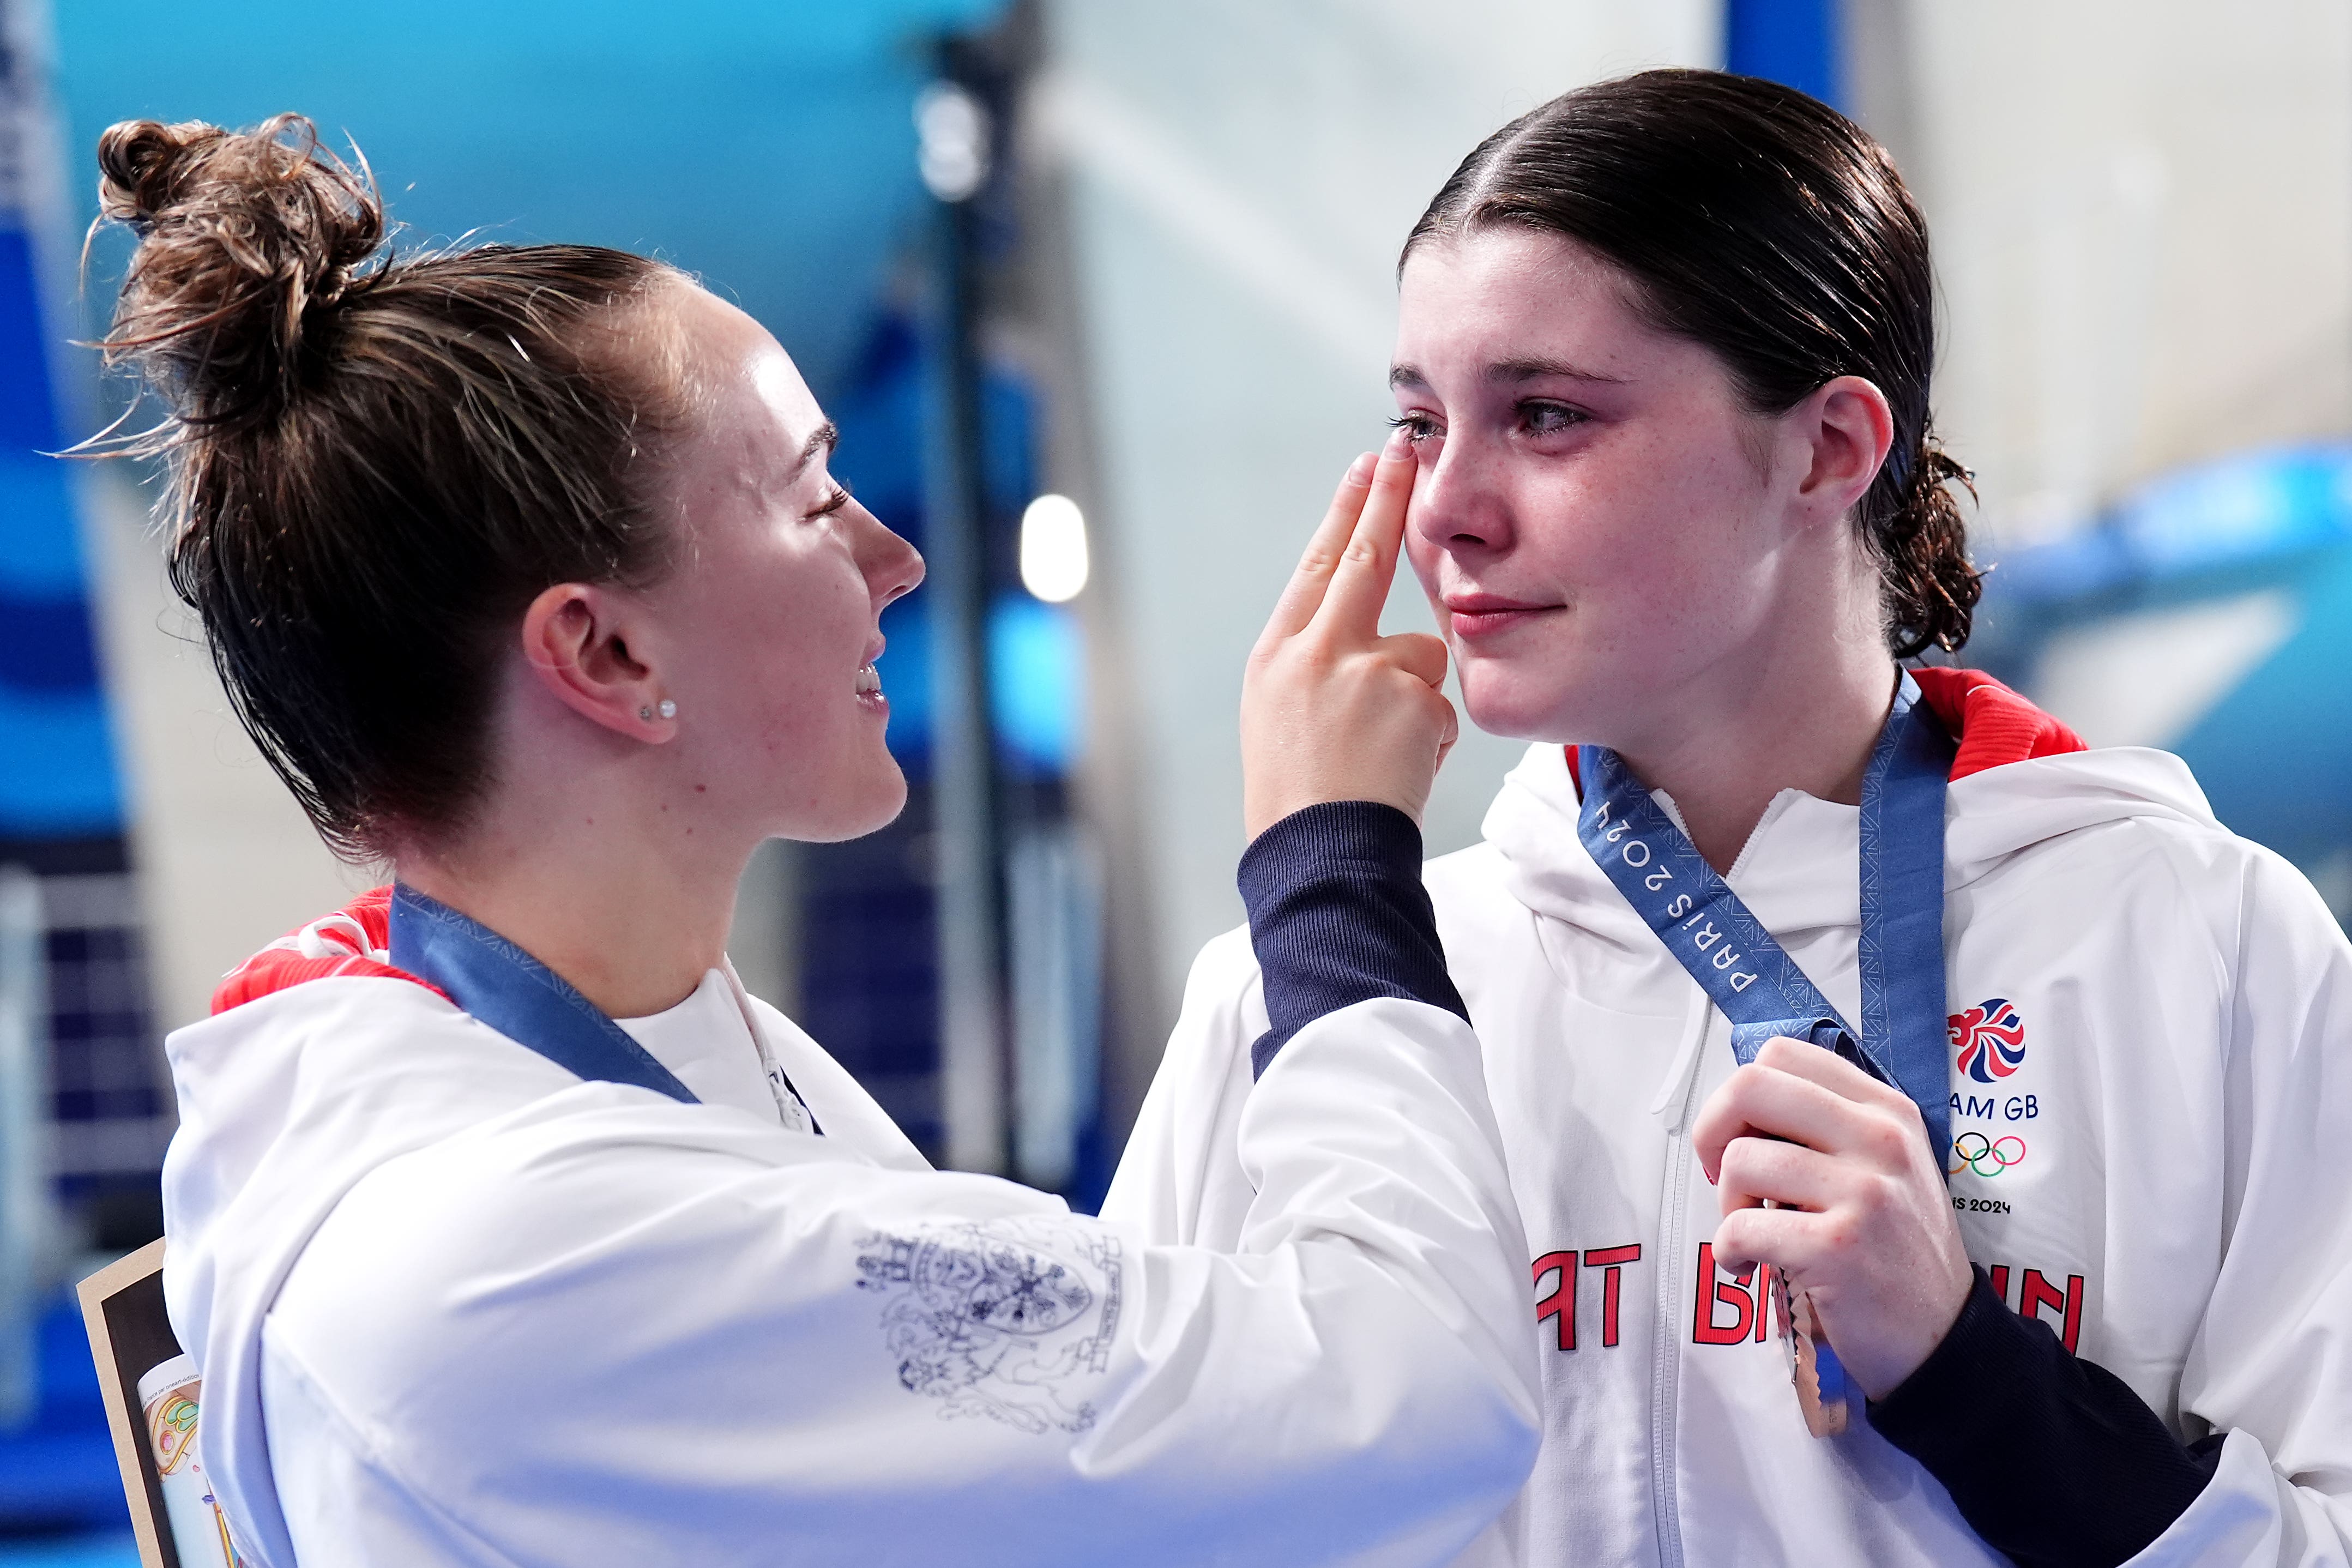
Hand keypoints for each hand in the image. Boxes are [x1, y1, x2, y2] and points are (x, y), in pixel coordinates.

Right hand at [1242, 430, 1457, 838]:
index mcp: (1276, 655)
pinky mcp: (1410, 701)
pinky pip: (1440, 707)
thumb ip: (1318, 664)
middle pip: (1363, 556)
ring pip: (1420, 654)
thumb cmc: (1299, 800)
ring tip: (1381, 753)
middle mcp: (1316, 652)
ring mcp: (1364, 672)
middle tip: (1404, 448)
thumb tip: (1362, 633)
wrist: (1316, 858)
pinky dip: (1431, 740)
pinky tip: (1399, 772)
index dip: (1345, 512)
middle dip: (1387, 497)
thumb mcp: (1282, 719)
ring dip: (1415, 699)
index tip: (1364, 467)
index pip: (1316, 565)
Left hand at [1691, 1035, 1972, 1400]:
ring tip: (1751, 1234)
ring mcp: (1864, 1192)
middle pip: (1749, 1087)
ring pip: (1740, 1160)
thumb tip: (1740, 1105)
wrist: (1943, 1336)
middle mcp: (1881, 1139)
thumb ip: (1827, 1126)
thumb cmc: (1895, 1248)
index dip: (1741, 1096)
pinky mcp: (1838, 1248)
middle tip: (1722, 1175)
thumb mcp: (1884, 1166)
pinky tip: (1747, 1267)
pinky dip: (1727, 1251)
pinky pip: (1741, 1229)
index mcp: (1886, 1109)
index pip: (1783, 1054)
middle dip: (1713, 1131)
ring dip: (1726, 1205)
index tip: (1743, 1138)